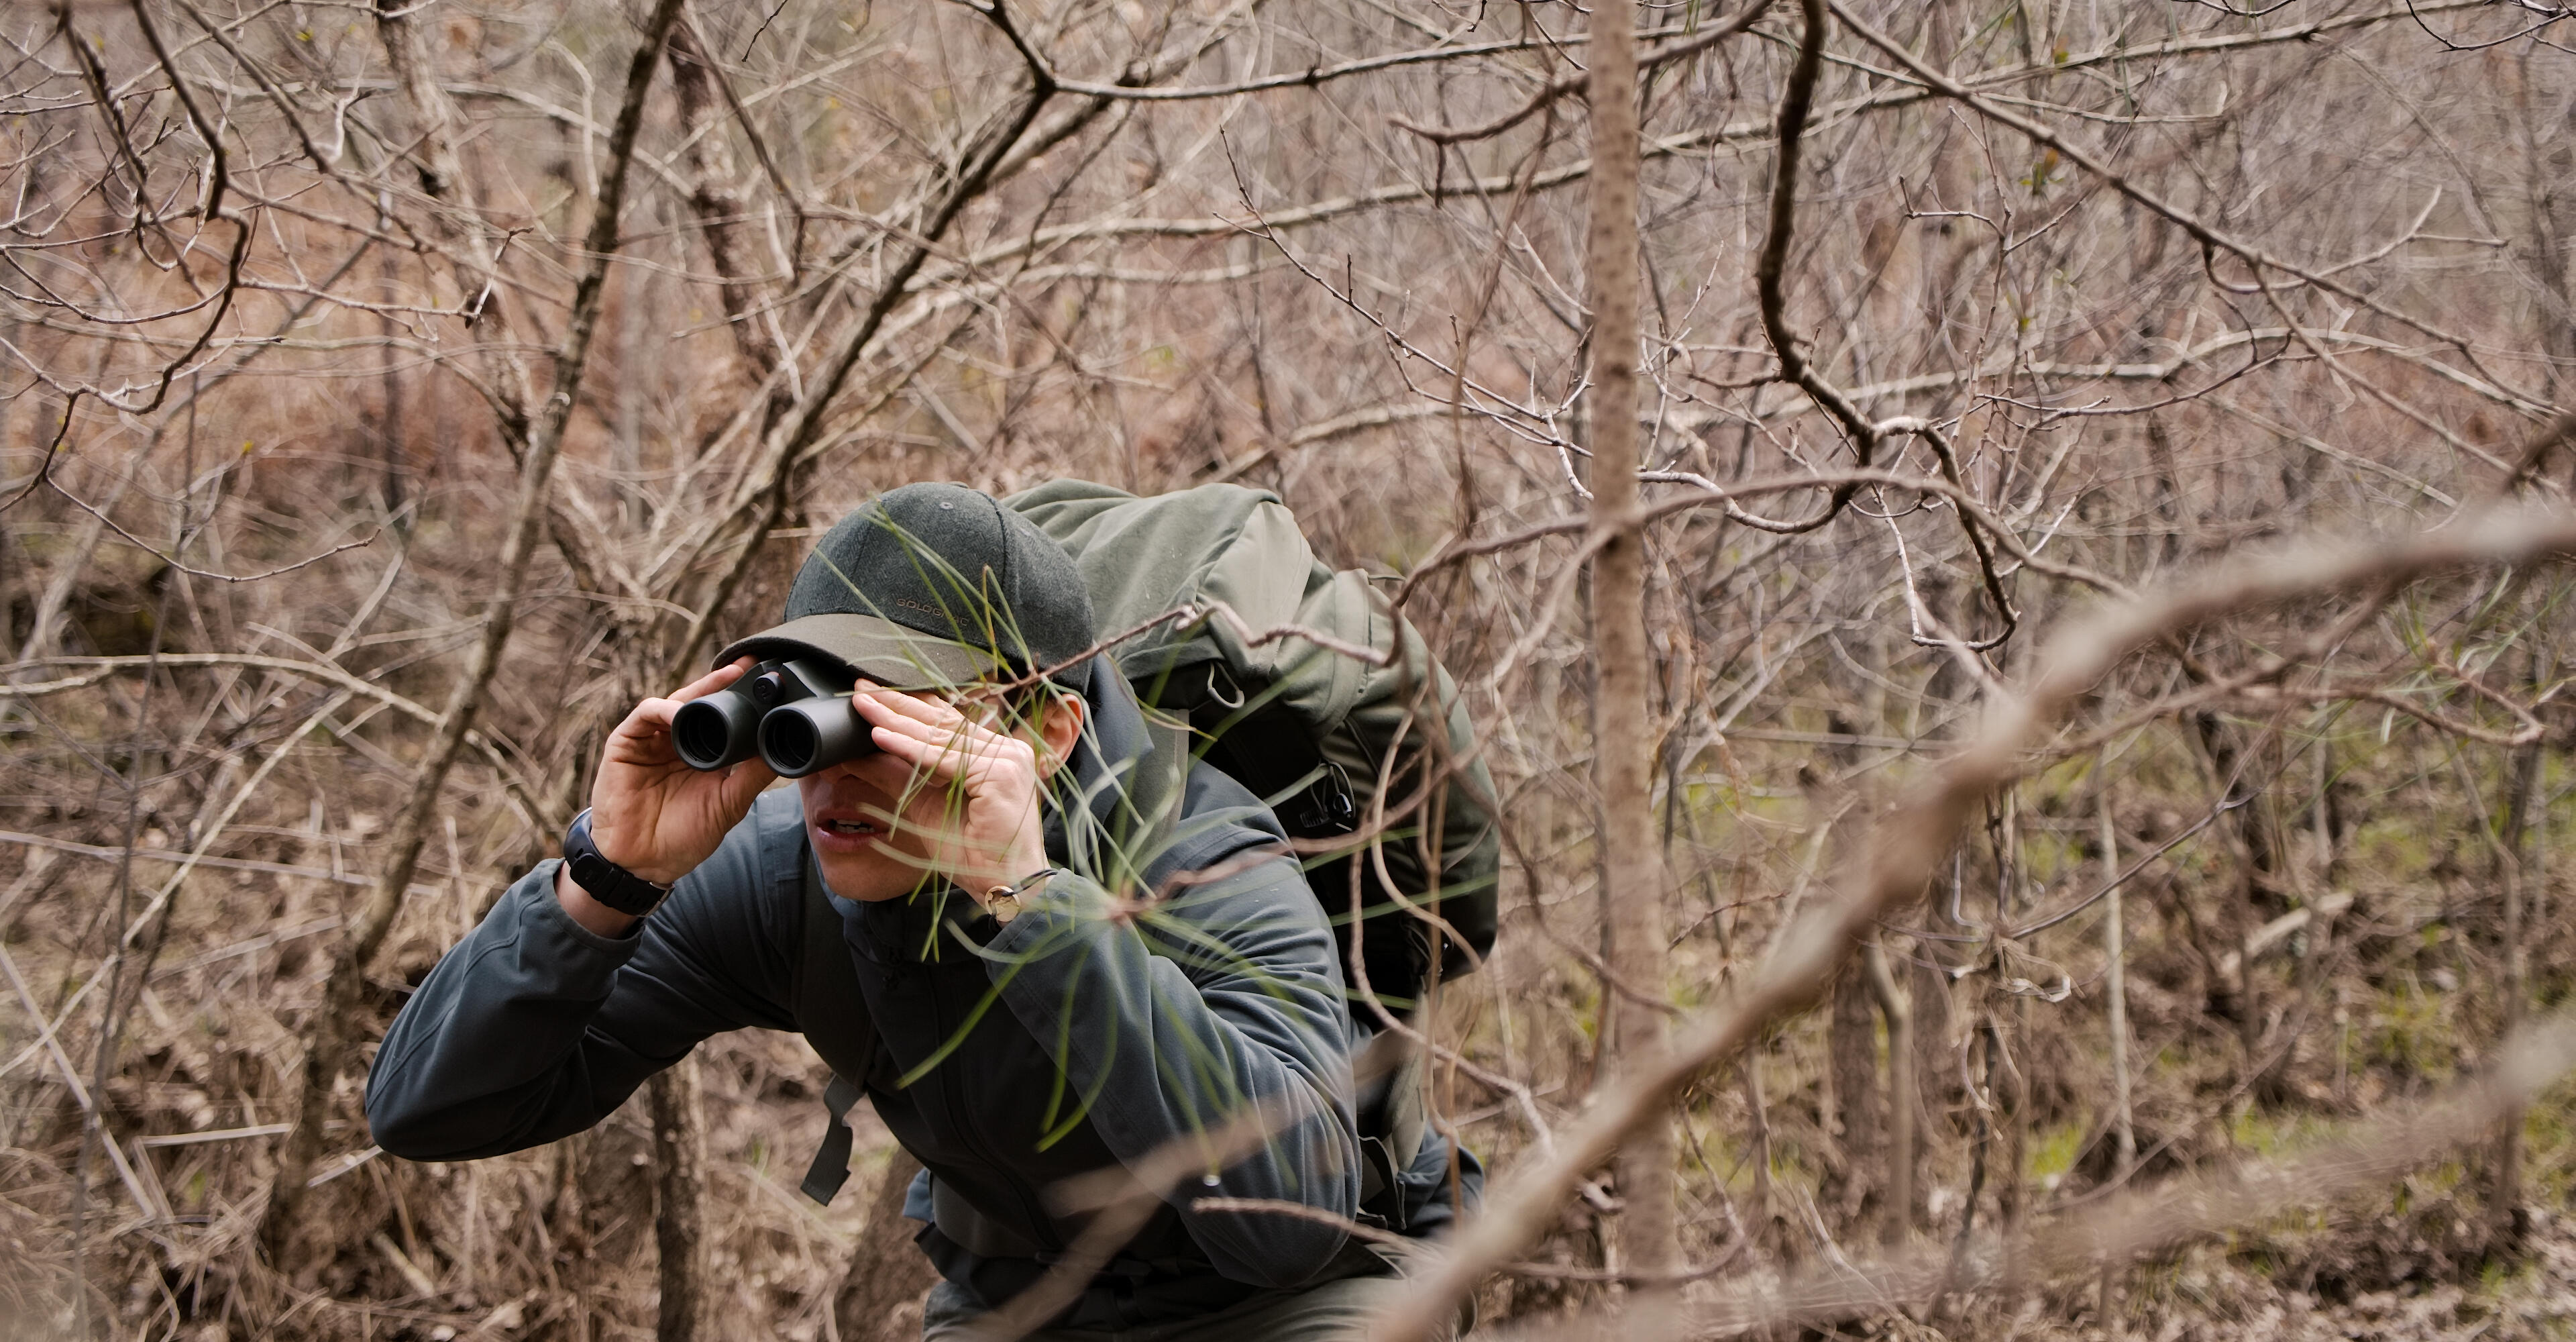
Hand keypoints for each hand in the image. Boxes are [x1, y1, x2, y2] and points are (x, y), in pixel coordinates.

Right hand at [587, 658, 777, 886]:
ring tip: (726, 681)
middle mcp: (677, 741)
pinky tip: (682, 713)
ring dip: (699, 690)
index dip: (742, 698)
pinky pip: (644, 715)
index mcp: (702, 752)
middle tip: (750, 665)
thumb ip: (752, 777)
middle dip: (724, 681)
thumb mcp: (729, 804)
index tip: (769, 683)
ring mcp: (651, 740)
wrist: (643, 863)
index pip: (723, 716)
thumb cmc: (685, 836)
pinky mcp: (625, 743)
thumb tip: (784, 751)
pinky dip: (664, 710)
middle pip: (701, 701)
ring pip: (675, 701)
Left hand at [849, 683, 1052, 898]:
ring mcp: (1008, 758)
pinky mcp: (1001, 773)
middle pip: (941, 722)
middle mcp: (1006, 750)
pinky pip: (944, 759)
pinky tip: (880, 736)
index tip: (872, 696)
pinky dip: (908, 748)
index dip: (907, 706)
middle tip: (861, 692)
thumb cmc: (972, 852)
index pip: (945, 722)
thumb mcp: (923, 805)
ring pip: (940, 737)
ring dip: (896, 721)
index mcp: (994, 754)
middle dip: (897, 705)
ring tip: (863, 709)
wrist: (1002, 884)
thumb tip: (859, 755)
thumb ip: (897, 775)